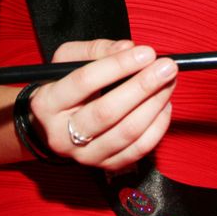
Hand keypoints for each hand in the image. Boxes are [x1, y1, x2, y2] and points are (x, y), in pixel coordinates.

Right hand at [27, 40, 176, 171]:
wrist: (52, 125)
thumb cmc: (63, 86)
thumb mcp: (67, 60)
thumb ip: (97, 50)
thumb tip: (128, 48)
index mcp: (47, 103)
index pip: (84, 81)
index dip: (118, 65)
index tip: (146, 53)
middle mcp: (61, 135)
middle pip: (107, 112)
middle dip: (142, 87)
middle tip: (167, 67)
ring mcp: (84, 155)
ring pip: (126, 133)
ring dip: (155, 105)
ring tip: (169, 82)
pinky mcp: (105, 166)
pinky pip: (138, 150)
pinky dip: (157, 126)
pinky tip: (164, 105)